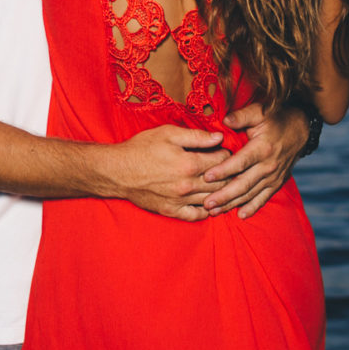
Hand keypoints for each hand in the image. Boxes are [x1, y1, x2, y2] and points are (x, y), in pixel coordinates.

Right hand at [102, 124, 226, 220]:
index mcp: (189, 163)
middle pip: (222, 182)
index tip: (225, 151)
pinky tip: (210, 203)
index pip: (222, 160)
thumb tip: (220, 137)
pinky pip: (196, 216)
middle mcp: (188, 185)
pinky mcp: (171, 211)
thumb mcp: (168, 133)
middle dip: (229, 174)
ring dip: (223, 193)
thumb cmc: (141, 148)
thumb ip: (196, 136)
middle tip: (231, 168)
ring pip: (213, 199)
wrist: (117, 171)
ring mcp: (180, 200)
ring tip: (225, 185)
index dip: (227, 154)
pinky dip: (207, 211)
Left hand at [201, 103, 313, 219]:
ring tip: (215, 211)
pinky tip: (241, 215)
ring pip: (250, 193)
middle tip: (207, 203)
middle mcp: (269, 166)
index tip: (206, 177)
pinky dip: (253, 207)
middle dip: (224, 195)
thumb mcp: (260, 111)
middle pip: (243, 183)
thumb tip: (224, 120)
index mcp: (262, 148)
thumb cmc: (276, 119)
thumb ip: (242, 116)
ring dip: (232, 204)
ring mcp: (274, 176)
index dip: (223, 170)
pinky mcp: (277, 182)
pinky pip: (264, 197)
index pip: (240, 162)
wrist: (301, 129)